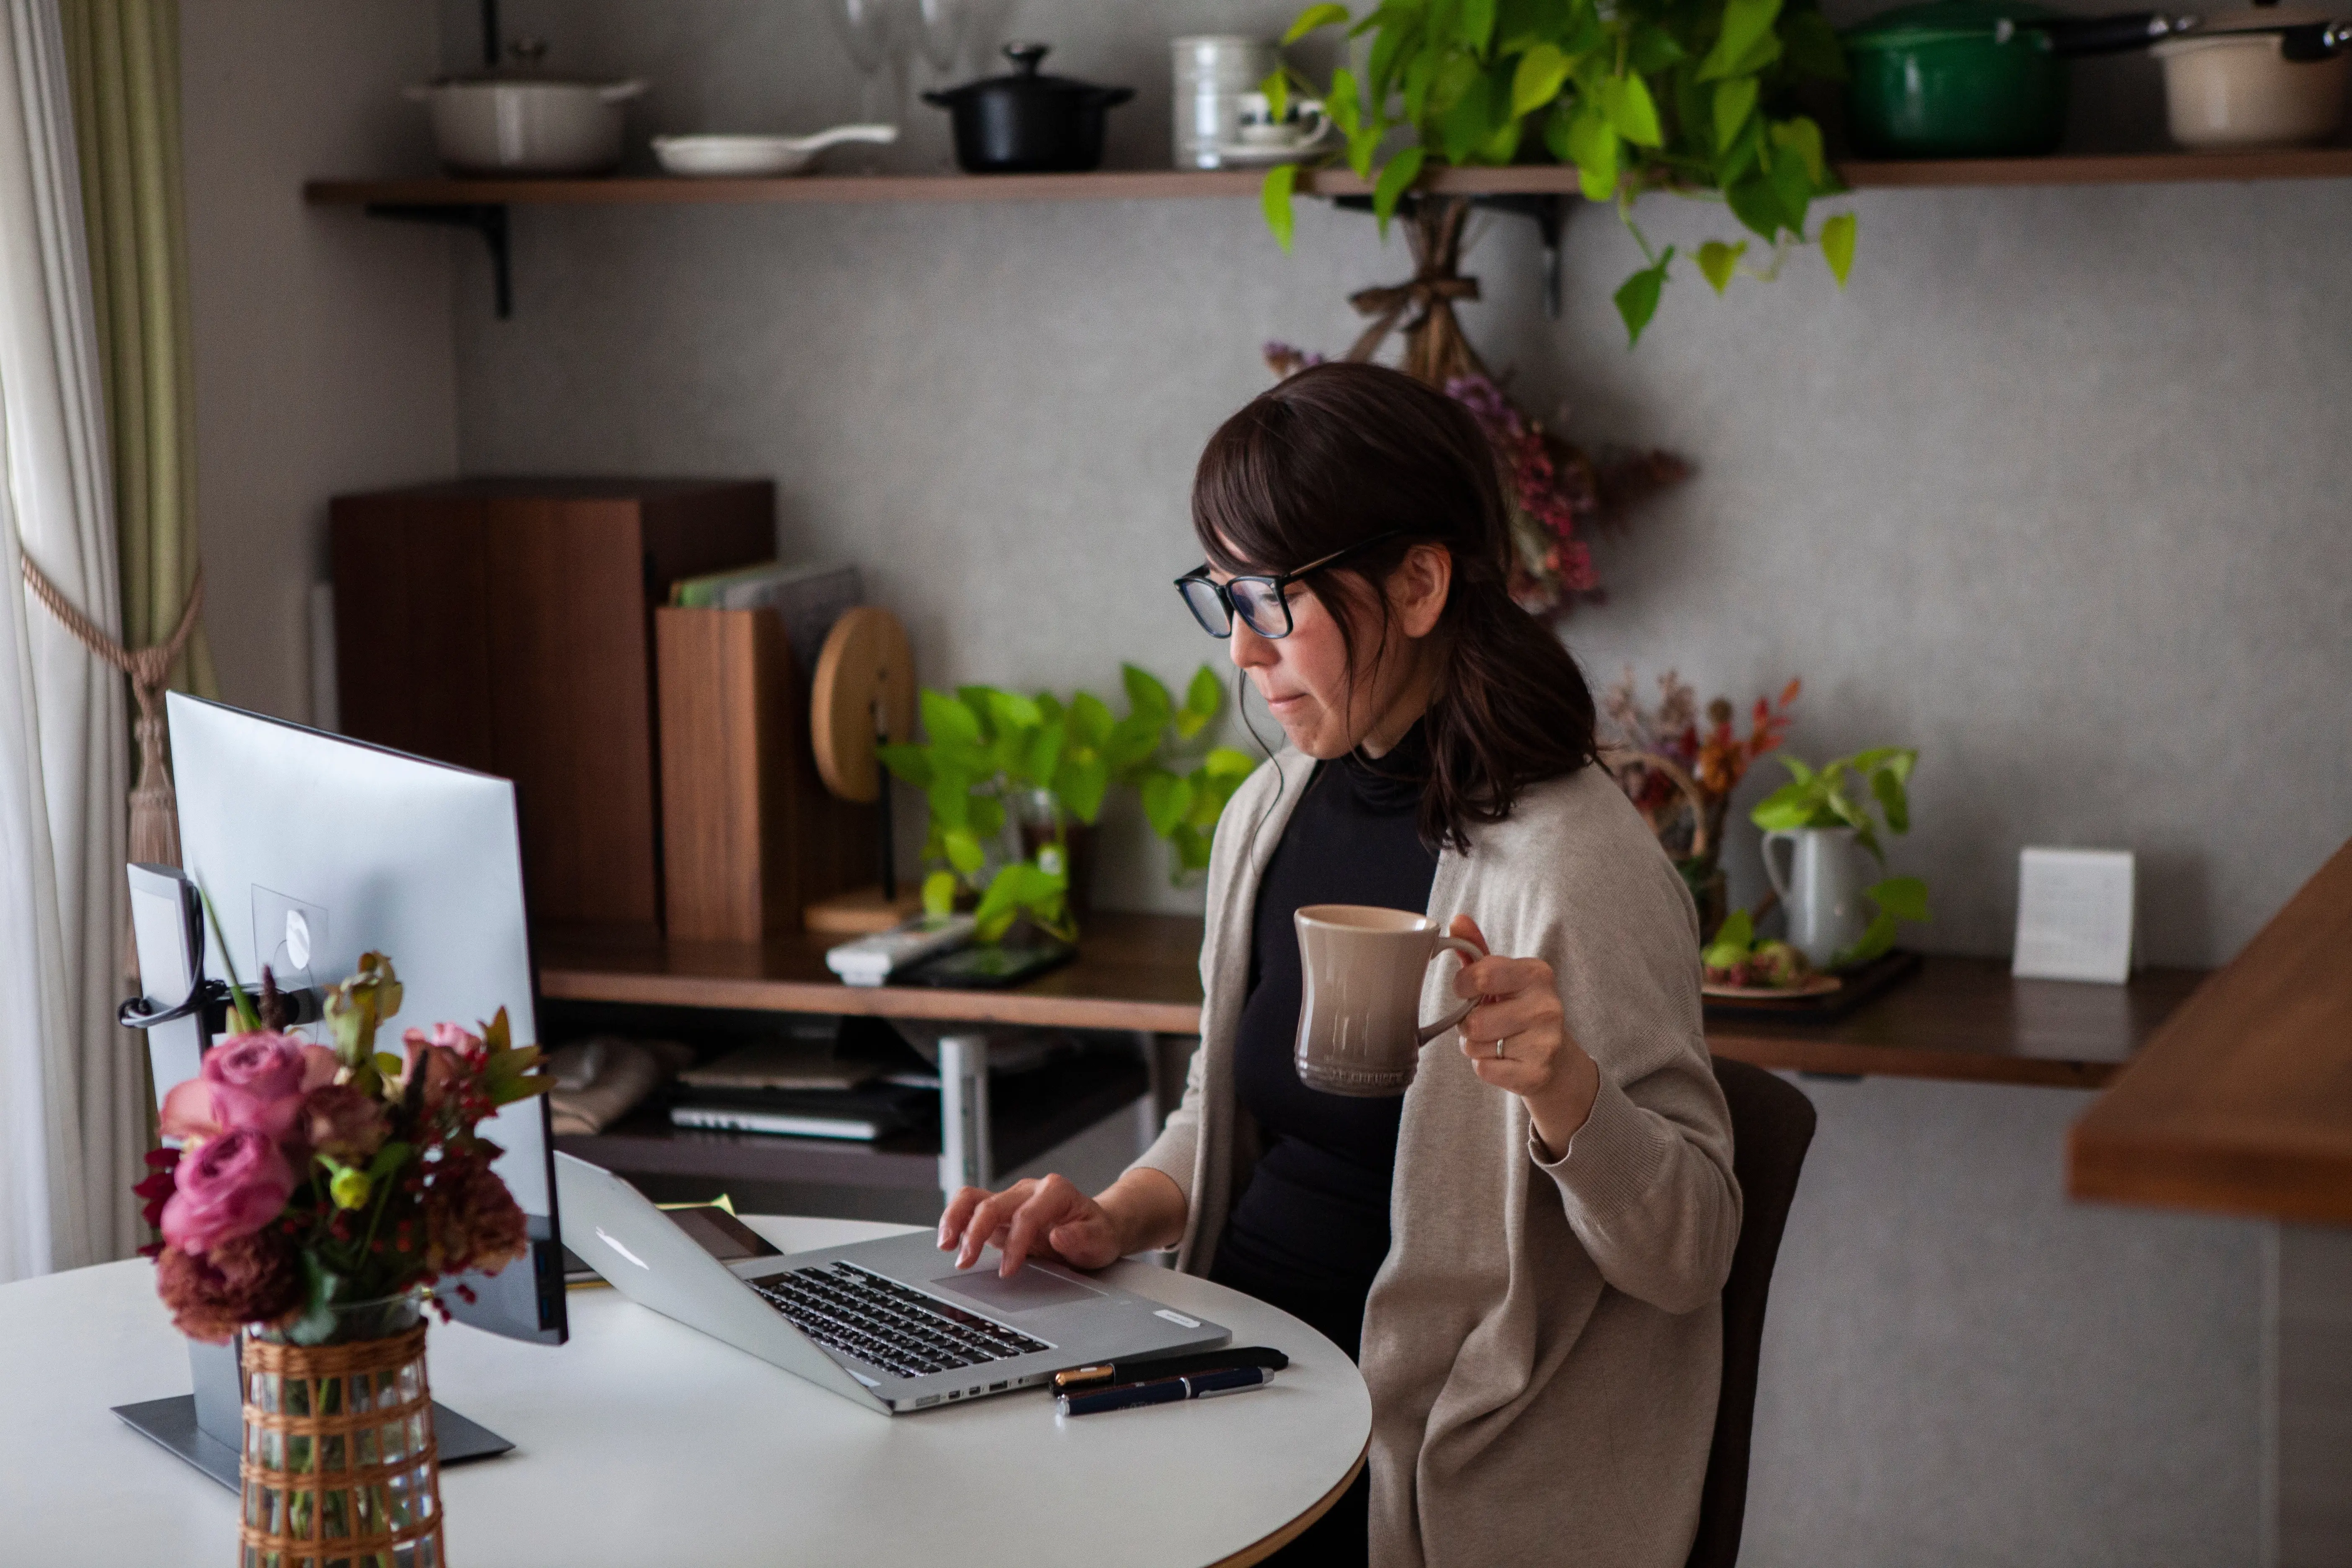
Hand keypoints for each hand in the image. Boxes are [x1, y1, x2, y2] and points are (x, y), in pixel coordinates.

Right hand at [936, 1167, 1184, 1276]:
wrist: (1095, 1229)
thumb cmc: (1097, 1233)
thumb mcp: (1100, 1240)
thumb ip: (1082, 1238)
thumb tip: (1059, 1235)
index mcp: (1055, 1192)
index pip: (1027, 1214)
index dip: (1015, 1243)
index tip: (1008, 1271)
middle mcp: (1029, 1190)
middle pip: (994, 1203)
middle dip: (975, 1232)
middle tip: (965, 1262)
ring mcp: (1012, 1199)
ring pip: (973, 1198)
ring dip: (956, 1220)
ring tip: (945, 1245)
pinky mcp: (999, 1213)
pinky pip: (970, 1208)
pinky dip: (956, 1222)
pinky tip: (949, 1241)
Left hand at [1448, 914, 1601, 1158]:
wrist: (1556, 1060)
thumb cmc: (1520, 1011)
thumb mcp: (1503, 977)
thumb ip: (1477, 949)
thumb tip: (1457, 920)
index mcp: (1537, 974)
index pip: (1480, 975)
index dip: (1463, 985)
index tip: (1469, 990)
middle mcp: (1547, 1007)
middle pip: (1473, 1019)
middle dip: (1468, 1023)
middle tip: (1487, 1022)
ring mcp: (1545, 1043)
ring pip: (1475, 1045)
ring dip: (1476, 1046)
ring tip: (1497, 1041)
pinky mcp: (1537, 1074)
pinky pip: (1484, 1070)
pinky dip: (1485, 1067)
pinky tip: (1505, 1060)